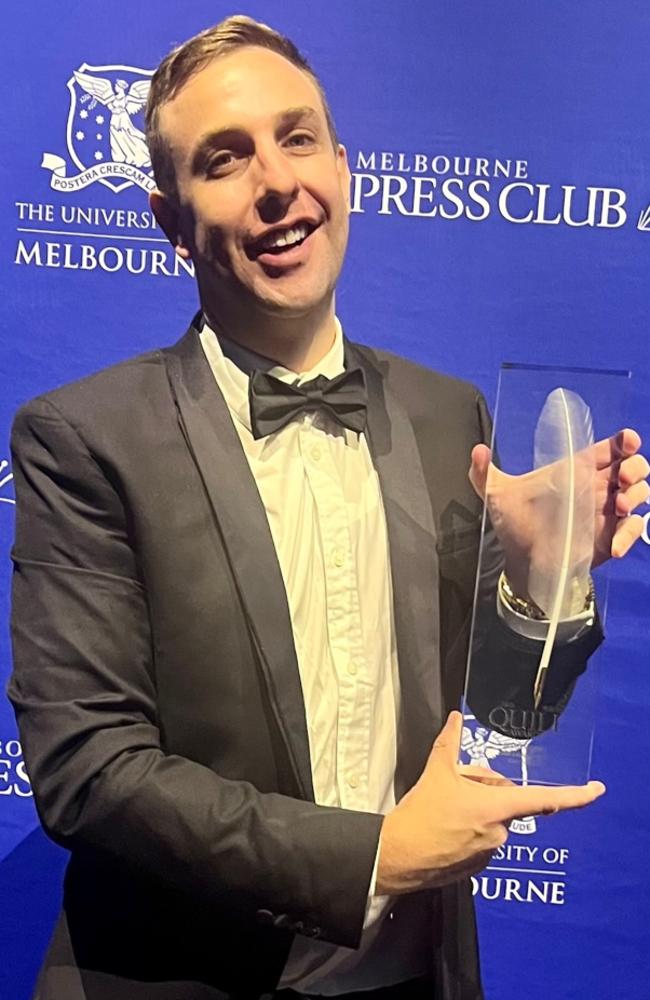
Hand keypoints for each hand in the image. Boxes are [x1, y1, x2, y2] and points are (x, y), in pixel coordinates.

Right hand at [375, 712, 604, 894]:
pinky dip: (468, 830)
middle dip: (486, 790)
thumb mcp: (435, 772)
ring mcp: (489, 853)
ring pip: (492, 821)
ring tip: (445, 807)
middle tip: (457, 784)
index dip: (576, 795)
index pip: (545, 799)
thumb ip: (449, 743)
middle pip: (504, 802)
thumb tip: (453, 717)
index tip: (596, 790)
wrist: (397, 856)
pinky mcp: (476, 868)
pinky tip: (445, 826)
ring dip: (476, 810)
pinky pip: (481, 841)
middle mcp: (500, 832)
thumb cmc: (419, 814)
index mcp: (496, 807)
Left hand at [469, 428, 648, 598]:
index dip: (624, 441)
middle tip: (621, 479)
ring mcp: (607, 512)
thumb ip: (484, 472)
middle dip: (636, 467)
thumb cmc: (514, 523)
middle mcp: (596, 487)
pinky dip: (629, 536)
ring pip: (641, 493)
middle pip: (634, 466)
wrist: (520, 562)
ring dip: (637, 496)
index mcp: (576, 469)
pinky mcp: (611, 536)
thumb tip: (476, 450)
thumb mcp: (496, 495)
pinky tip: (613, 547)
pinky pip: (633, 530)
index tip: (626, 442)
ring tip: (620, 506)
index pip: (610, 448)